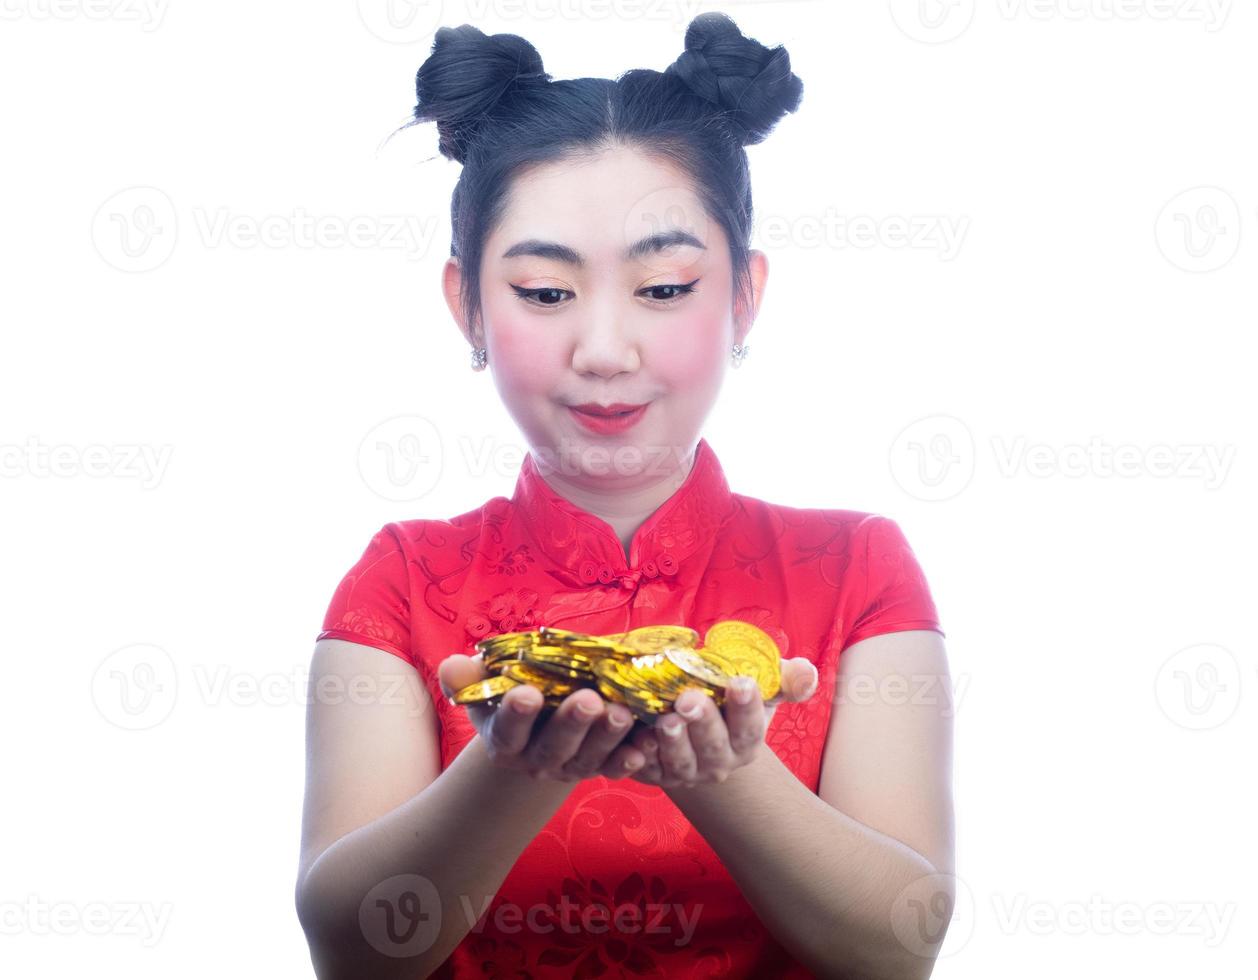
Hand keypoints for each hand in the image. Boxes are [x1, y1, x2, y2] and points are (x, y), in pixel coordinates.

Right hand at [437, 653, 645, 782]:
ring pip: (589, 758)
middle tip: (589, 699)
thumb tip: (453, 666)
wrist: (538, 725)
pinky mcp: (600, 766)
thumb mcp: (485, 684)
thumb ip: (467, 678)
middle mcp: (536, 760)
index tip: (526, 693)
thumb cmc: (508, 692)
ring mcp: (570, 767)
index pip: (507, 730)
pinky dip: (633, 756)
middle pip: (554, 747)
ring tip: (621, 712)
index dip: (516, 715)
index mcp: (504, 739)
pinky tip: (647, 741)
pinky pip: (616, 767)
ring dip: (607, 737)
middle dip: (572, 724)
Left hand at [627, 657, 820, 788]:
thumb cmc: (729, 701)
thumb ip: (786, 678)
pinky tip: (635, 741)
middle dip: (703, 723)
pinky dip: (640, 758)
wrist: (692, 727)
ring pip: (680, 763)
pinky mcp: (653, 773)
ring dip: (671, 742)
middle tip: (690, 699)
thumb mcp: (761, 687)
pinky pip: (645, 770)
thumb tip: (806, 673)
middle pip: (714, 747)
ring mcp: (686, 772)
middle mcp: (719, 763)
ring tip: (664, 719)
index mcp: (747, 742)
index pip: (750, 727)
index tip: (741, 682)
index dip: (746, 707)